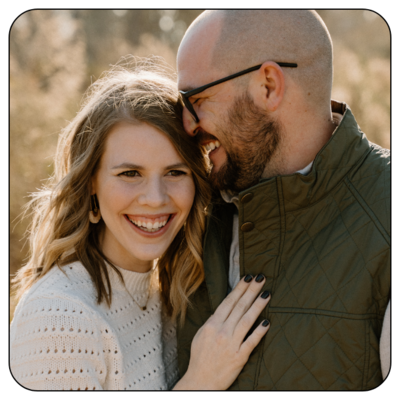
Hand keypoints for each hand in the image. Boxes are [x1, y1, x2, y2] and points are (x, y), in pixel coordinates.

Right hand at [173, 275, 270, 389]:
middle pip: (239, 307)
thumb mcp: (201, 335)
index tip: (248, 277)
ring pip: (247, 320)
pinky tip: (267, 322)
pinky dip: (259, 331)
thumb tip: (224, 309)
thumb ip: (213, 321)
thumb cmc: (200, 358)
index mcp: (212, 325)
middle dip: (251, 290)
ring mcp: (231, 344)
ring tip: (267, 293)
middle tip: (261, 278)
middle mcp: (222, 332)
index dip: (239, 288)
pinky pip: (252, 341)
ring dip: (258, 305)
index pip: (228, 302)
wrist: (201, 382)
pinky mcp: (240, 357)